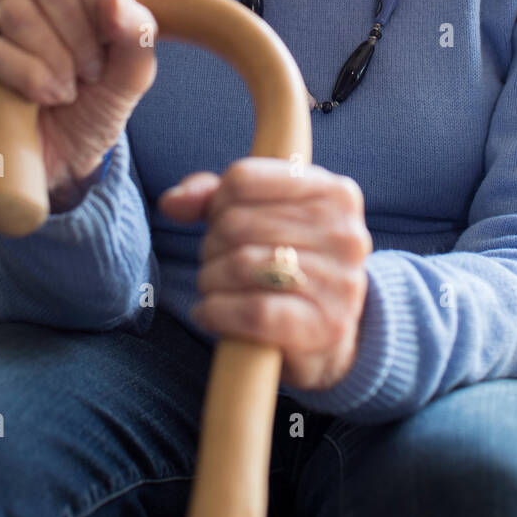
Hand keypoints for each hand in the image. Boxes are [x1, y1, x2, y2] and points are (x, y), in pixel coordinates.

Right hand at [0, 0, 157, 196]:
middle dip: (80, 36)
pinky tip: (42, 97)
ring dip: (55, 62)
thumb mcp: (131, 75)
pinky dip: (26, 77)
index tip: (112, 33)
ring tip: (66, 90)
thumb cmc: (94, 106)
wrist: (62, 161)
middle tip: (90, 73)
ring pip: (18, 12)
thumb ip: (136, 33)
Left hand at [158, 158, 371, 390]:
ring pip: (241, 265)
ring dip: (210, 279)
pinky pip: (252, 311)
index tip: (219, 223)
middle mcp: (344, 232)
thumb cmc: (290, 265)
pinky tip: (209, 314)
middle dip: (211, 245)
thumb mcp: (263, 218)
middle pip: (238, 222)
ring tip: (212, 288)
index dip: (216, 202)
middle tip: (215, 262)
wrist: (332, 339)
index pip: (245, 177)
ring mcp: (340, 281)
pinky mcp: (325, 326)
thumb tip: (172, 201)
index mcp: (335, 192)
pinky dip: (217, 312)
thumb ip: (215, 198)